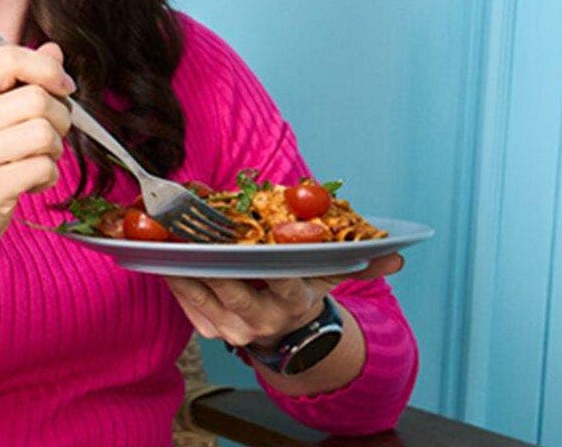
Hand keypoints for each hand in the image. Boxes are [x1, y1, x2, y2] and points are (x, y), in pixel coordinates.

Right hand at [0, 41, 75, 264]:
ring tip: (38, 162)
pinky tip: (31, 184)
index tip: (62, 87)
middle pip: (37, 99)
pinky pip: (42, 168)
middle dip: (60, 118)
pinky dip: (48, 177)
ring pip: (44, 133)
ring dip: (55, 151)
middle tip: (50, 139)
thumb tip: (53, 51)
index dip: (45, 67)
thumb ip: (17, 86)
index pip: (7, 58)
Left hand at [164, 254, 403, 348]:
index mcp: (293, 302)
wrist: (283, 334)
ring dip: (182, 263)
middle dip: (209, 258)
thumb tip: (399, 255)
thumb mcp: (329, 277)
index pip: (283, 283)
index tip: (252, 242)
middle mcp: (261, 320)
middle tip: (190, 228)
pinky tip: (163, 251)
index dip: (268, 266)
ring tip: (166, 233)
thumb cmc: (302, 288)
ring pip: (201, 293)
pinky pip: (185, 300)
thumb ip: (358, 264)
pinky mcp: (208, 329)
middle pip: (231, 287)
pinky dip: (174, 274)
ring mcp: (232, 328)